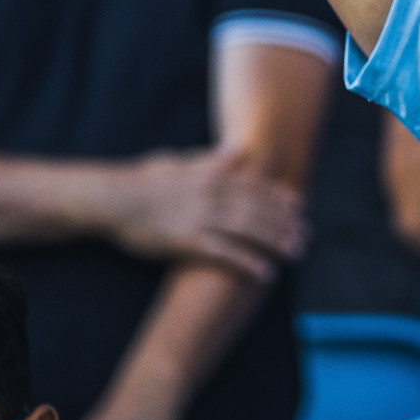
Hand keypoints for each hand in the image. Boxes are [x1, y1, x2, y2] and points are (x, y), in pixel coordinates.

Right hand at [105, 148, 305, 278]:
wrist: (114, 199)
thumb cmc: (144, 179)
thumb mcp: (180, 161)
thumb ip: (212, 159)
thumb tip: (239, 147)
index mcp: (211, 175)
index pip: (254, 186)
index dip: (279, 197)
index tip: (299, 205)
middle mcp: (212, 195)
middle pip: (257, 209)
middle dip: (284, 222)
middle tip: (305, 235)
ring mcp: (201, 218)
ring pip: (248, 229)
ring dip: (275, 241)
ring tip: (294, 253)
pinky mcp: (188, 241)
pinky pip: (225, 253)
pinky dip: (248, 262)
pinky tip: (265, 272)